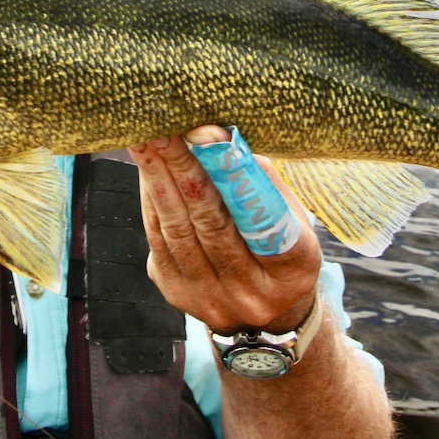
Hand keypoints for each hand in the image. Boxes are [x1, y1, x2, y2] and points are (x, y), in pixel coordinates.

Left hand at [130, 127, 320, 332]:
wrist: (263, 309)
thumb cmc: (279, 244)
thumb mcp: (290, 216)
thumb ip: (260, 182)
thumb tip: (221, 137)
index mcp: (293, 271)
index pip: (264, 221)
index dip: (233, 175)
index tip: (206, 134)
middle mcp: (253, 294)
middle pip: (212, 224)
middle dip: (184, 170)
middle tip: (164, 130)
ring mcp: (212, 300)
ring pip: (178, 232)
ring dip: (158, 182)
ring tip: (146, 142)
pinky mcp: (178, 295)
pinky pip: (158, 242)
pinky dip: (152, 201)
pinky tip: (147, 170)